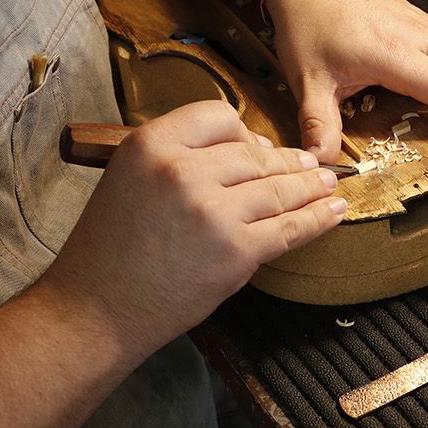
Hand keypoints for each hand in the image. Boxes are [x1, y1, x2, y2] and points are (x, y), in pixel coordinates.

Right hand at [40, 100, 345, 357]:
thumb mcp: (129, 178)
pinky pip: (290, 228)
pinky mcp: (236, 251)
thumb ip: (180, 157)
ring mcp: (213, 211)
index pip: (219, 116)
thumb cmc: (110, 249)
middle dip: (288, 162)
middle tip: (311, 165)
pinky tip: (333, 211)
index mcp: (151, 144)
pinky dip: (318, 219)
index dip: (245, 133)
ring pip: (278, 189)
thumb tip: (251, 148)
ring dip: (311, 187)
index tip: (260, 146)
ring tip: (329, 184)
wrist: (95, 310)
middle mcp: (182, 170)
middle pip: (255, 154)